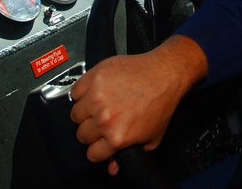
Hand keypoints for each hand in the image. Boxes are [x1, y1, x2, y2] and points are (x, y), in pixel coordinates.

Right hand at [69, 35, 208, 173]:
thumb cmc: (161, 103)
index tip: (100, 142)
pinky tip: (95, 92)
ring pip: (76, 114)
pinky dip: (82, 93)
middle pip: (82, 134)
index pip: (92, 153)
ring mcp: (97, 97)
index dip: (97, 149)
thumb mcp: (151, 138)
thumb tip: (112, 167)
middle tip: (103, 121)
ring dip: (85, 112)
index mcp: (117, 136)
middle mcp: (105, 119)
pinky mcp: (95, 78)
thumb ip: (129, 154)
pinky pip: (75, 92)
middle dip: (92, 131)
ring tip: (100, 106)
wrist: (165, 74)